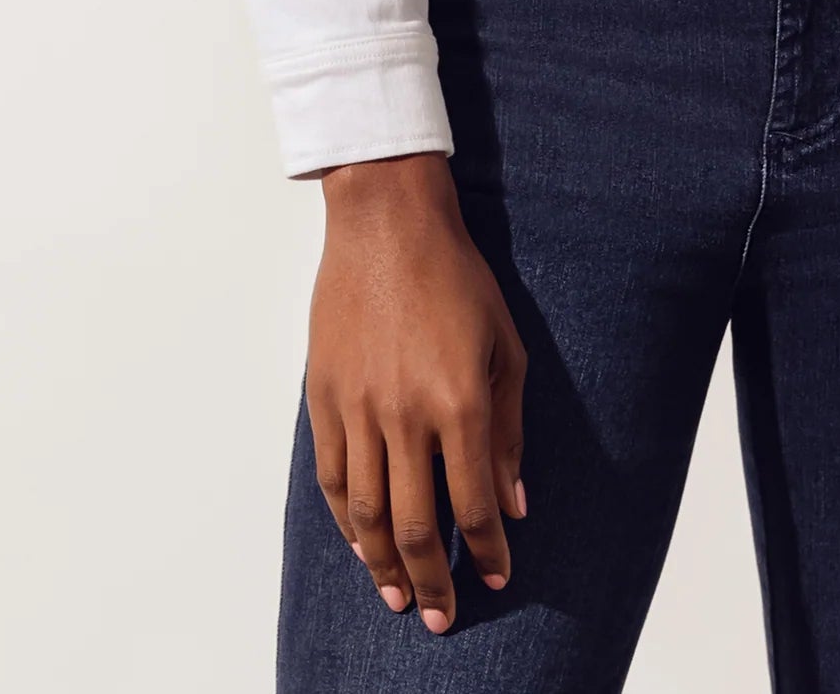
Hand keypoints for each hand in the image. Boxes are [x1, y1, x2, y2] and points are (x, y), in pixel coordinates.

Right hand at [308, 152, 527, 633]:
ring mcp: (358, 408)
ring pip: (367, 513)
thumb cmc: (456, 276)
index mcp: (459, 401)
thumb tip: (515, 503)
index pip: (474, 504)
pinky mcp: (324, 397)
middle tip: (442, 617)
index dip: (486, 551)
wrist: (386, 222)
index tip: (496, 577)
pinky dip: (346, 520)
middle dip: (432, 580)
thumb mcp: (504, 346)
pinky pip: (334, 477)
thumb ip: (509, 430)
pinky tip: (361, 542)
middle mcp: (405, 414)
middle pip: (415, 525)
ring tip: (398, 597)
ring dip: (382, 564)